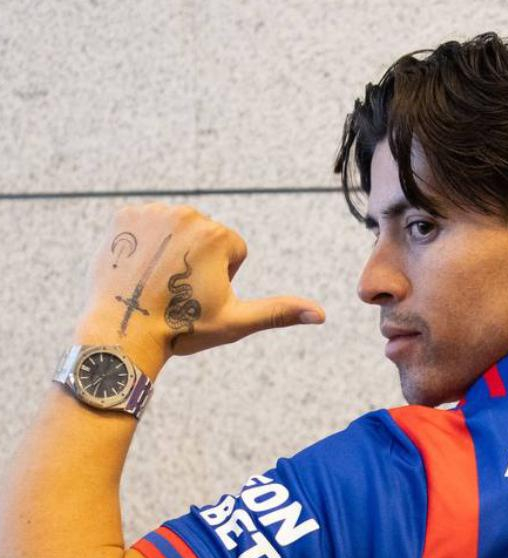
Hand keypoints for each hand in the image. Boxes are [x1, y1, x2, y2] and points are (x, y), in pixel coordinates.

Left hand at [76, 203, 325, 367]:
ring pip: (176, 229)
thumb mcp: (237, 320)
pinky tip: (139, 268)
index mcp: (217, 235)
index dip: (221, 278)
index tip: (199, 297)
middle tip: (178, 292)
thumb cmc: (182, 328)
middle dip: (197, 261)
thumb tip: (321, 314)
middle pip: (205, 236)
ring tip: (158, 281)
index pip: (233, 250)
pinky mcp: (123, 216)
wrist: (122, 330)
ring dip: (172, 251)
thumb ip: (280, 311)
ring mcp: (152, 213)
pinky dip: (144, 243)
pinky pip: (146, 224)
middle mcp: (187, 214)